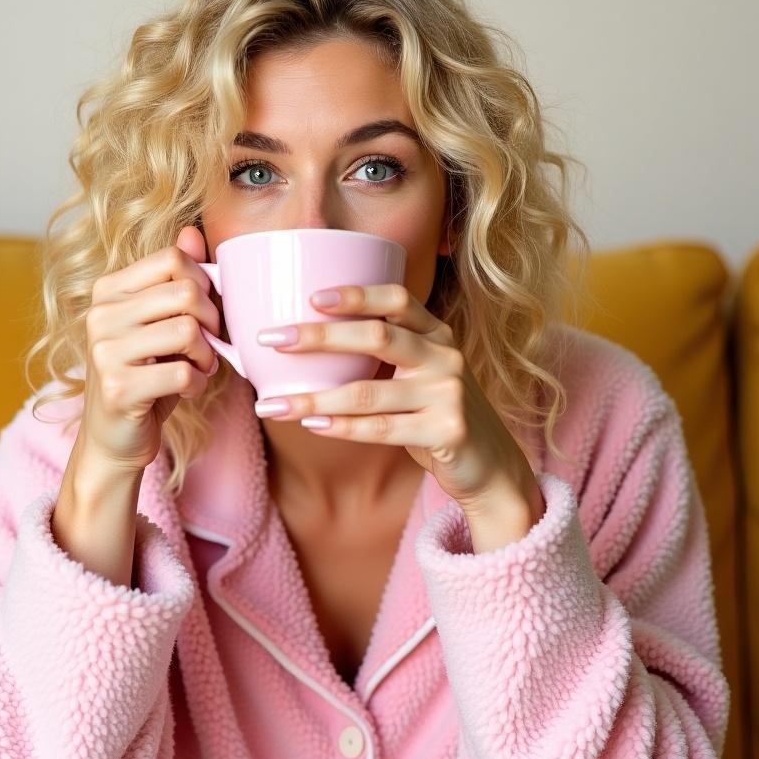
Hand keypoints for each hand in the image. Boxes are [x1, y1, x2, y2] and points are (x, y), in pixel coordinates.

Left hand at [254, 284, 544, 524]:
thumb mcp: (418, 372)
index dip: (356, 294)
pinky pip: (381, 429)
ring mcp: (449, 394)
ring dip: (313, 399)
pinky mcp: (448, 432)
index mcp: (436, 333)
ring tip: (271, 404)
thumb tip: (303, 339)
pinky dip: (342, 428)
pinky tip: (311, 426)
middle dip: (318, 336)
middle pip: (377, 337)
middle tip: (272, 339)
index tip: (312, 296)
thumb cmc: (433, 411)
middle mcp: (445, 356)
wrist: (487, 464)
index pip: (398, 299)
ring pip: (368, 393)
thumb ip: (381, 354)